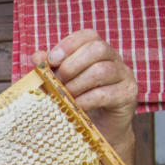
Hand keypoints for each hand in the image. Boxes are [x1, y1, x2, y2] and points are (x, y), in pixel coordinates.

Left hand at [31, 29, 137, 146]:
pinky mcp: (128, 95)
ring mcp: (124, 76)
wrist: (100, 128)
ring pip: (102, 70)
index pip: (88, 36)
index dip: (68, 45)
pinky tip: (77, 106)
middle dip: (71, 65)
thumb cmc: (79, 101)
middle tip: (58, 82)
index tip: (51, 60)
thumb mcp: (61, 83)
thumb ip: (50, 69)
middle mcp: (114, 59)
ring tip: (65, 96)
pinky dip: (86, 100)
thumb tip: (37, 56)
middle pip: (97, 49)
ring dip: (77, 84)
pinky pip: (107, 93)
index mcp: (98, 51)